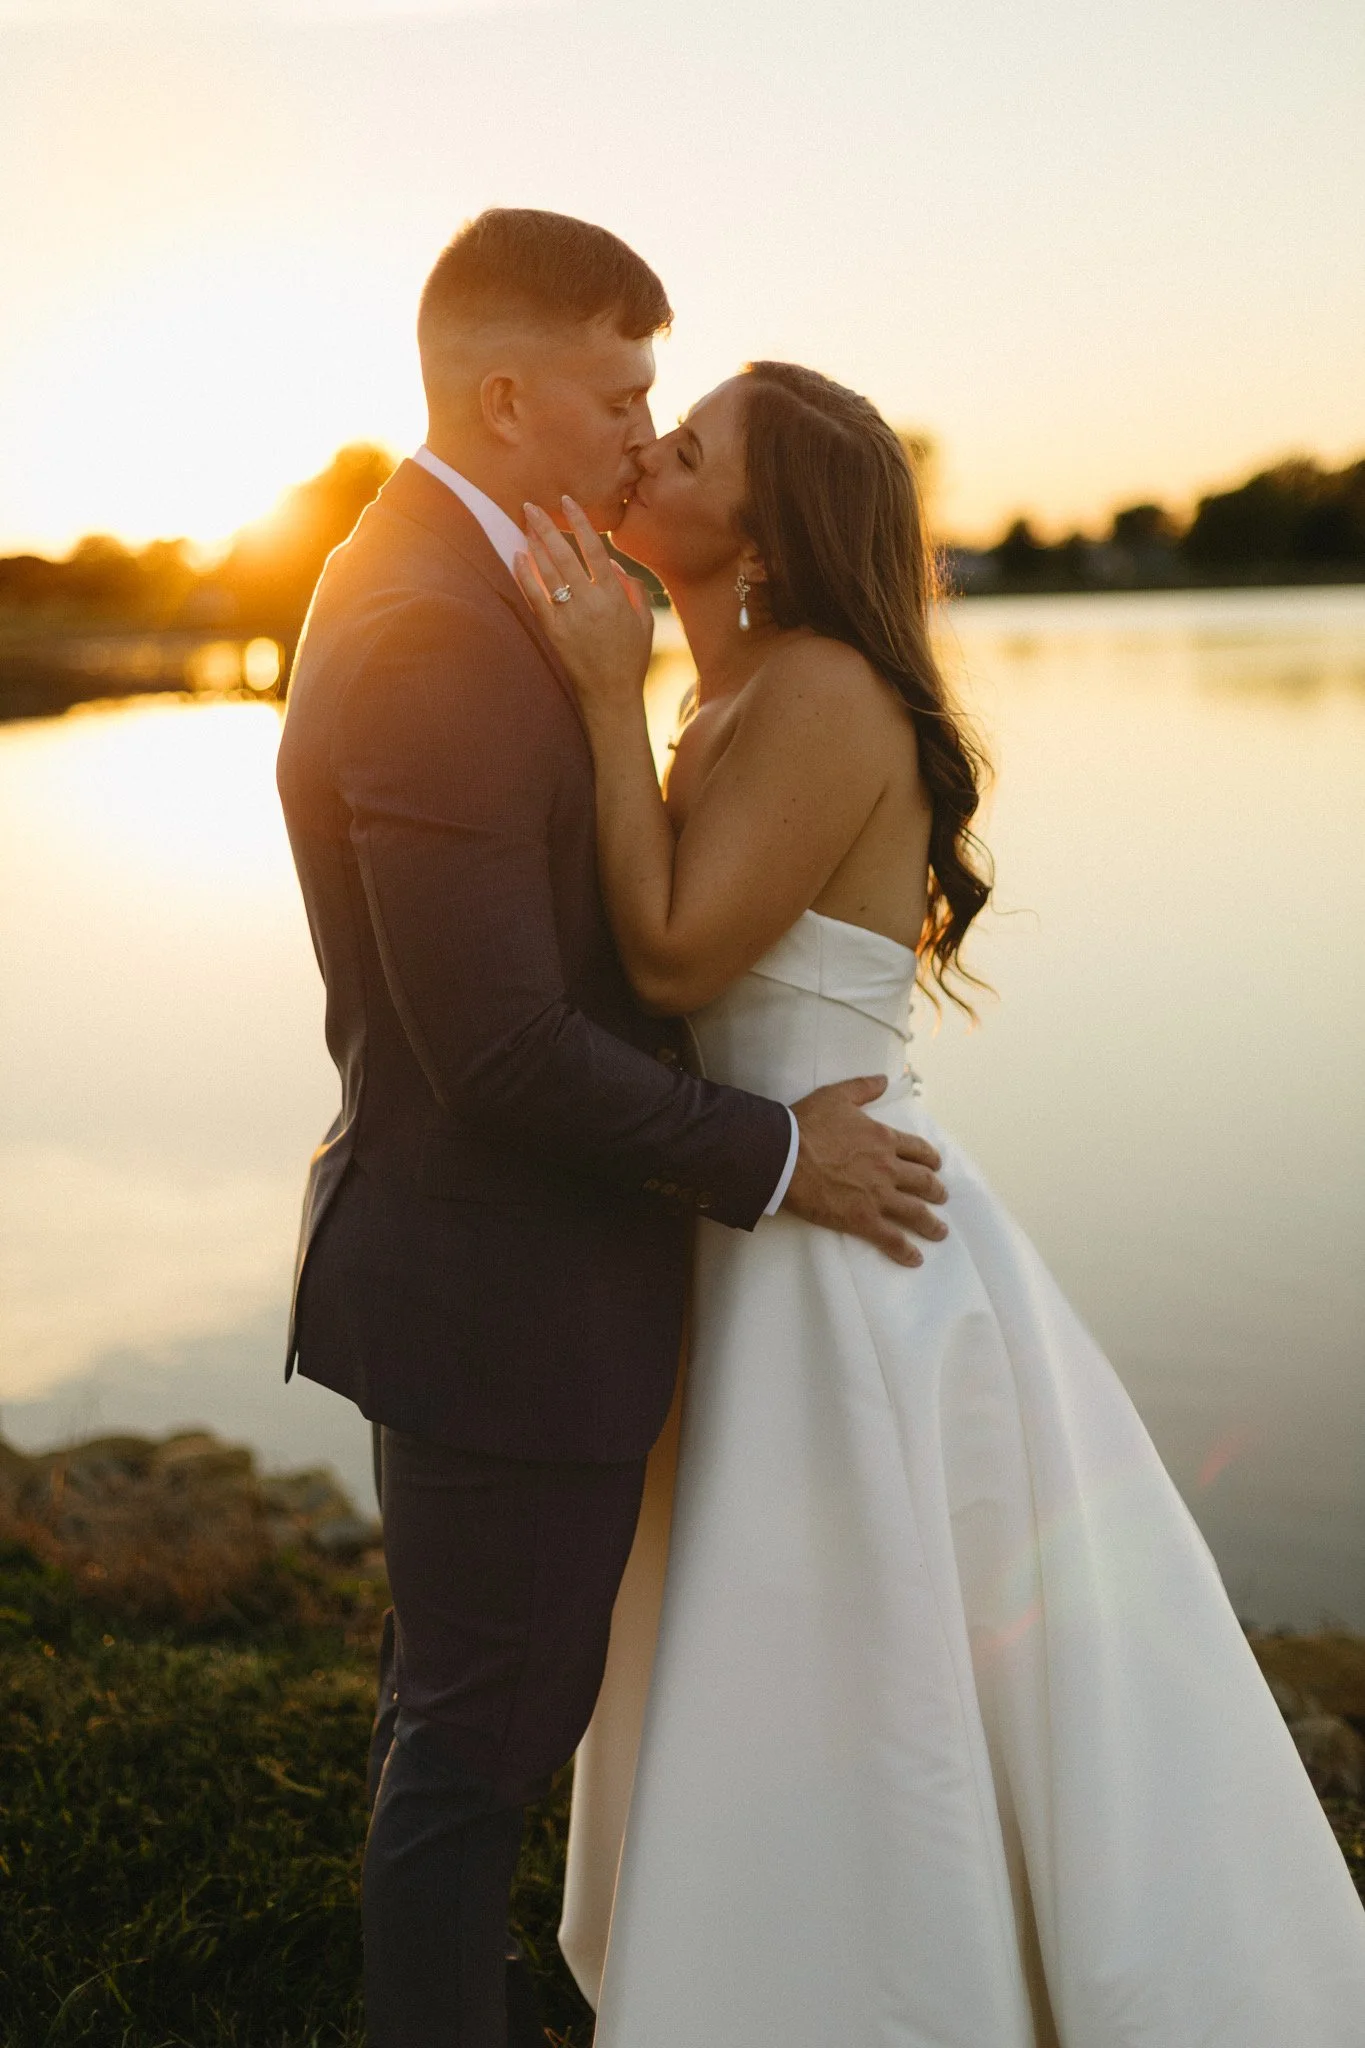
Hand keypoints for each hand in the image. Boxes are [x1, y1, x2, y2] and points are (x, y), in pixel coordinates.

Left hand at [513, 498, 653, 714]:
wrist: (610, 693)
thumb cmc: (631, 658)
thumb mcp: (644, 622)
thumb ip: (633, 590)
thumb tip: (614, 567)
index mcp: (613, 595)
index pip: (593, 548)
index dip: (579, 521)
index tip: (567, 501)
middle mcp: (589, 600)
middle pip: (563, 553)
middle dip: (545, 526)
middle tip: (530, 506)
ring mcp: (568, 615)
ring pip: (546, 571)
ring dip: (533, 544)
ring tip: (524, 524)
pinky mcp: (552, 630)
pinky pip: (534, 596)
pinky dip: (524, 574)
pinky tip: (517, 556)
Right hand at [783, 1076, 947, 1266]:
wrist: (785, 1156)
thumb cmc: (807, 1125)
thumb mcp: (837, 1096)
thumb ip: (863, 1087)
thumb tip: (885, 1079)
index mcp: (883, 1139)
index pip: (917, 1150)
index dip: (930, 1159)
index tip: (936, 1165)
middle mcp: (888, 1168)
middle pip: (923, 1182)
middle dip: (936, 1190)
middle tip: (941, 1196)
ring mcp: (878, 1196)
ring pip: (915, 1212)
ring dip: (931, 1223)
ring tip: (940, 1232)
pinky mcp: (863, 1219)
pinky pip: (891, 1238)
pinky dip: (905, 1250)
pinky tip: (915, 1259)